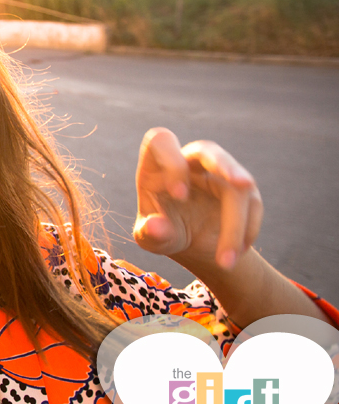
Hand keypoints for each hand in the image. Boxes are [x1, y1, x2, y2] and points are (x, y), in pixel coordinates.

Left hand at [132, 127, 262, 270]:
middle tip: (243, 185)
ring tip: (227, 261)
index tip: (179, 195)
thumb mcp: (150, 238)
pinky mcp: (242, 189)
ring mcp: (219, 172)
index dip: (172, 163)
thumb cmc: (161, 232)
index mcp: (158, 164)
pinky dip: (248, 230)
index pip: (162, 143)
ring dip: (236, 225)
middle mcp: (190, 161)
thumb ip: (150, 232)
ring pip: (238, 187)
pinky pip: (253, 204)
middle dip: (226, 165)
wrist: (189, 241)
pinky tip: (236, 253)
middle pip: (209, 151)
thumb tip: (155, 227)